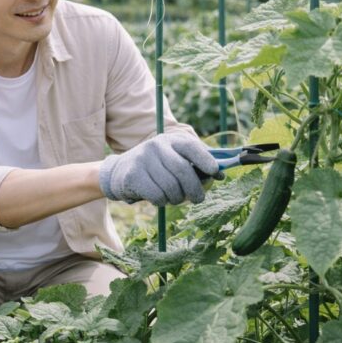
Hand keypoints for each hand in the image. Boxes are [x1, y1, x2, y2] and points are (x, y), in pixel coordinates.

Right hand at [99, 133, 221, 205]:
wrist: (119, 173)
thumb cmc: (156, 169)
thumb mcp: (173, 159)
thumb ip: (196, 165)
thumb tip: (222, 175)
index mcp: (170, 140)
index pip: (191, 147)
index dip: (205, 160)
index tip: (215, 173)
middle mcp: (156, 146)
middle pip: (183, 170)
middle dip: (194, 189)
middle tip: (198, 199)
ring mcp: (143, 159)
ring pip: (171, 186)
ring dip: (176, 198)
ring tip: (174, 198)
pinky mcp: (133, 175)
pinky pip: (157, 195)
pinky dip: (162, 202)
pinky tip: (159, 199)